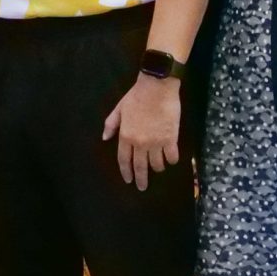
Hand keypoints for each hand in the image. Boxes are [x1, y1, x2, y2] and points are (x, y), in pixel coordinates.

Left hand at [101, 74, 181, 189]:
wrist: (157, 87)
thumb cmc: (136, 96)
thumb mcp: (119, 109)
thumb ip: (111, 125)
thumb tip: (105, 138)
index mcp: (125, 136)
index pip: (124, 160)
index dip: (126, 171)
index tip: (129, 180)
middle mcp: (140, 143)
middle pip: (140, 166)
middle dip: (141, 179)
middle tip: (142, 188)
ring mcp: (156, 142)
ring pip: (157, 164)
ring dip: (157, 168)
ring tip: (158, 168)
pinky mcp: (171, 139)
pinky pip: (171, 156)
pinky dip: (171, 160)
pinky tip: (171, 160)